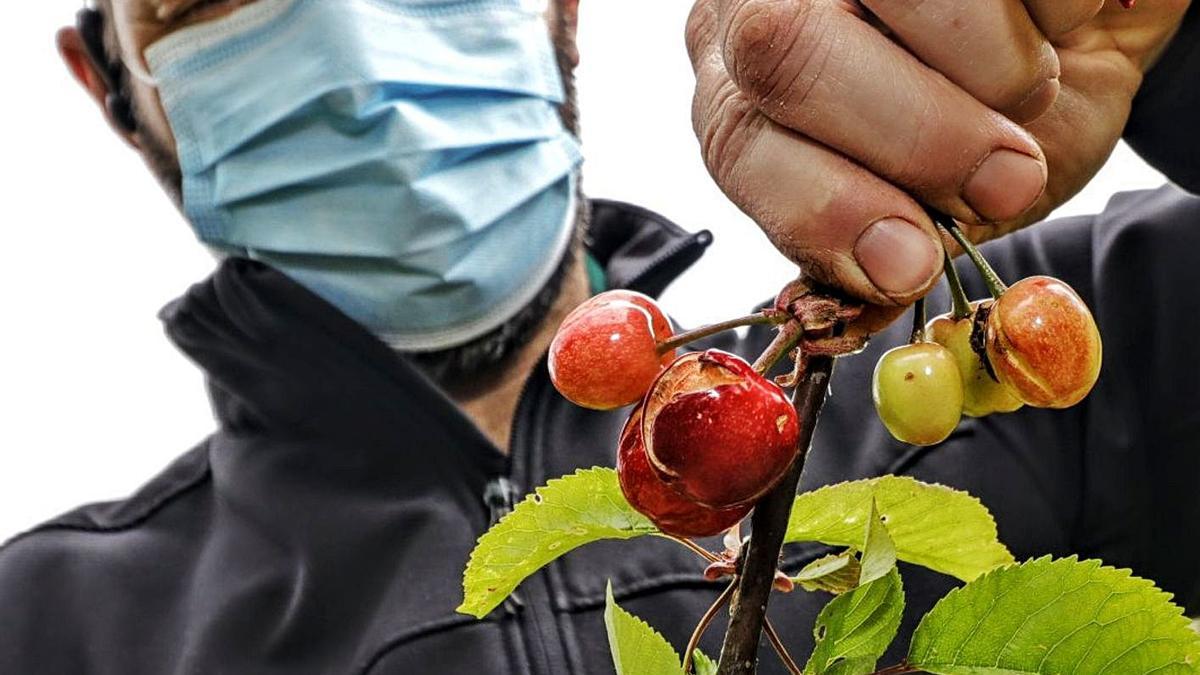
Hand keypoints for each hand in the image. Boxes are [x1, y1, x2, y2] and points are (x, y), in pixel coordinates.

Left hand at [687, 0, 1189, 311]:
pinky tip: (1047, 20)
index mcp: (741, 88)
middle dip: (913, 136)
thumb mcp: (933, 211)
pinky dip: (1057, 11)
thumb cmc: (993, 131)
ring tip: (1029, 90)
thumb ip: (875, 261)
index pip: (739, 139)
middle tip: (1002, 179)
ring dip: (999, 73)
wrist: (1082, 45)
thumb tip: (835, 326)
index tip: (908, 262)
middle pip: (783, 50)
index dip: (821, 206)